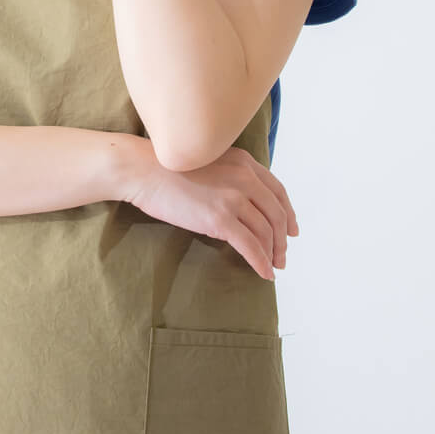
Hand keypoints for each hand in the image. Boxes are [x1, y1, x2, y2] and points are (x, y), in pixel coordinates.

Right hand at [120, 145, 299, 280]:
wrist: (142, 170)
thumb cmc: (166, 168)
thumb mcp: (209, 160)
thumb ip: (230, 174)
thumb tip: (242, 201)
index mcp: (244, 162)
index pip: (278, 191)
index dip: (288, 213)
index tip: (292, 230)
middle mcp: (245, 178)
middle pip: (277, 213)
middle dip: (283, 239)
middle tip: (282, 256)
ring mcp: (234, 198)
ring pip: (266, 232)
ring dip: (273, 253)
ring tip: (272, 267)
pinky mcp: (220, 219)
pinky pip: (251, 246)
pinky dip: (261, 262)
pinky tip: (264, 273)